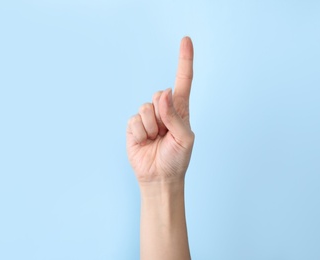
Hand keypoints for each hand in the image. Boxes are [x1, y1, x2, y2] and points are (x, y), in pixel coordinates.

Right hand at [126, 37, 193, 183]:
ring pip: (145, 108)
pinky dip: (141, 134)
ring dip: (152, 127)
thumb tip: (162, 92)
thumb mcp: (185, 138)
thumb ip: (175, 115)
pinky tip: (145, 142)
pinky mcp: (134, 126)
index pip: (183, 81)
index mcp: (180, 109)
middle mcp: (163, 110)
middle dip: (162, 114)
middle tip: (165, 133)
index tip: (186, 40)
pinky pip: (134, 120)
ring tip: (156, 140)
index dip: (184, 60)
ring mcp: (148, 118)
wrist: (160, 177)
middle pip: (159, 94)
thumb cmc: (177, 158)